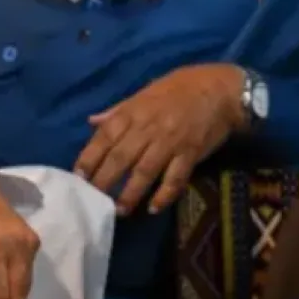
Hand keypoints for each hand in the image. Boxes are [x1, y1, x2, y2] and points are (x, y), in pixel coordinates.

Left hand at [75, 64, 244, 215]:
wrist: (220, 88)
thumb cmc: (180, 87)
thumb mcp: (146, 92)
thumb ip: (119, 110)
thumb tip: (93, 121)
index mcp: (135, 111)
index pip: (106, 136)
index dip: (90, 156)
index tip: (78, 176)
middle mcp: (149, 127)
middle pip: (121, 157)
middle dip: (104, 180)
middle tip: (92, 200)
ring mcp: (170, 141)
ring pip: (145, 171)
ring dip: (131, 193)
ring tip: (119, 211)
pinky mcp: (191, 153)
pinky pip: (175, 178)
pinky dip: (164, 194)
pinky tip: (154, 207)